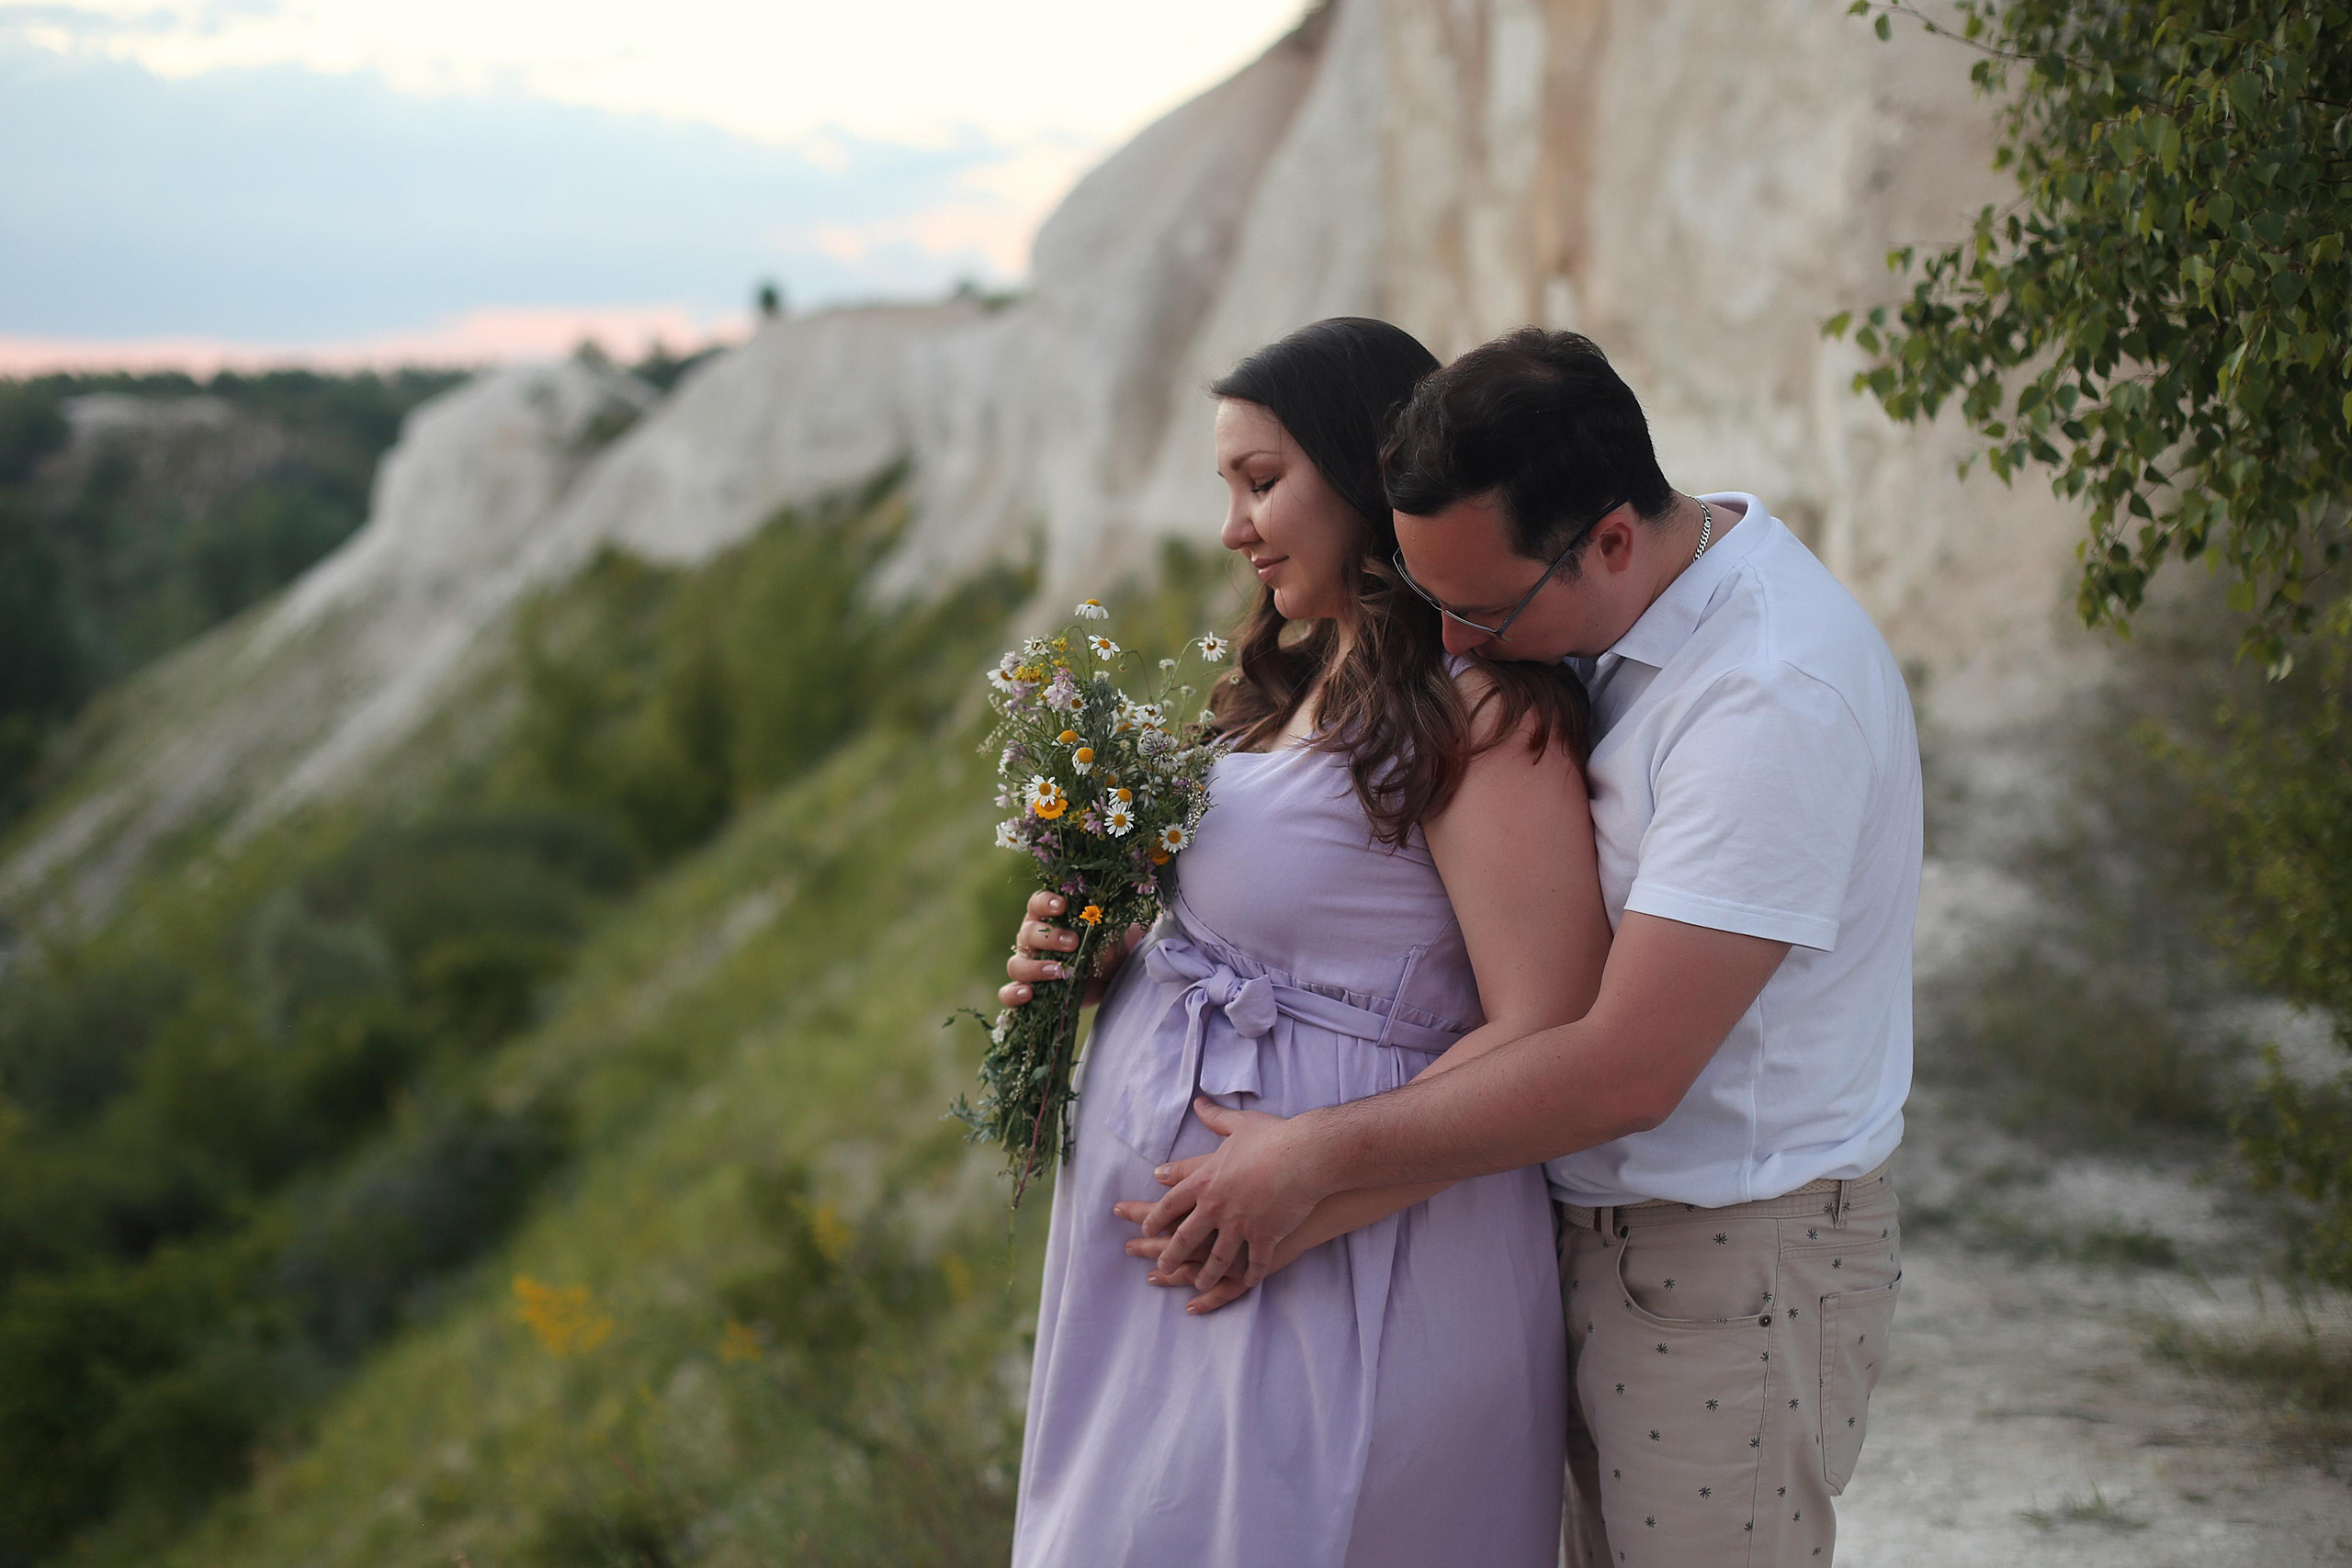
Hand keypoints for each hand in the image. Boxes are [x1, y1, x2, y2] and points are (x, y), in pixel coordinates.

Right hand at [999, 890, 1142, 1008]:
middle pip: (1028, 933)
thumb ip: (1111, 940)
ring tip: (1058, 971)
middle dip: (1050, 938)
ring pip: (1016, 964)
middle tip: (1073, 943)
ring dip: (1035, 967)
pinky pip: (1008, 993)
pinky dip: (1013, 994)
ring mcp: (1027, 965)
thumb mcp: (1115, 940)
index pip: (1037, 904)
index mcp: (1047, 918)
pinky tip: (1027, 994)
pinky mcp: (1029, 990)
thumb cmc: (1106, 947)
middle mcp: (1032, 940)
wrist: (1110, 978)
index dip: (1045, 902)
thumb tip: (1108, 951)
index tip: (1062, 906)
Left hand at [1135, 1099, 1329, 1292]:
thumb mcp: (1239, 1124)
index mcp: (1205, 1180)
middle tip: (1161, 1267)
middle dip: (1170, 1255)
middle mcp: (1216, 1206)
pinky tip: (1247, 1283)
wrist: (1306, 1154)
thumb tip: (1200, 1104)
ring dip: (1205, 1274)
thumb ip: (1216, 1118)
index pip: (1170, 1204)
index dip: (1154, 1218)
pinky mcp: (1264, 1237)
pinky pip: (1253, 1263)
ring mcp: (1239, 1225)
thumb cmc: (1273, 1137)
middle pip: (1185, 1237)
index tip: (1144, 1230)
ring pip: (1215, 1258)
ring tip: (1197, 1283)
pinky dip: (1249, 1275)